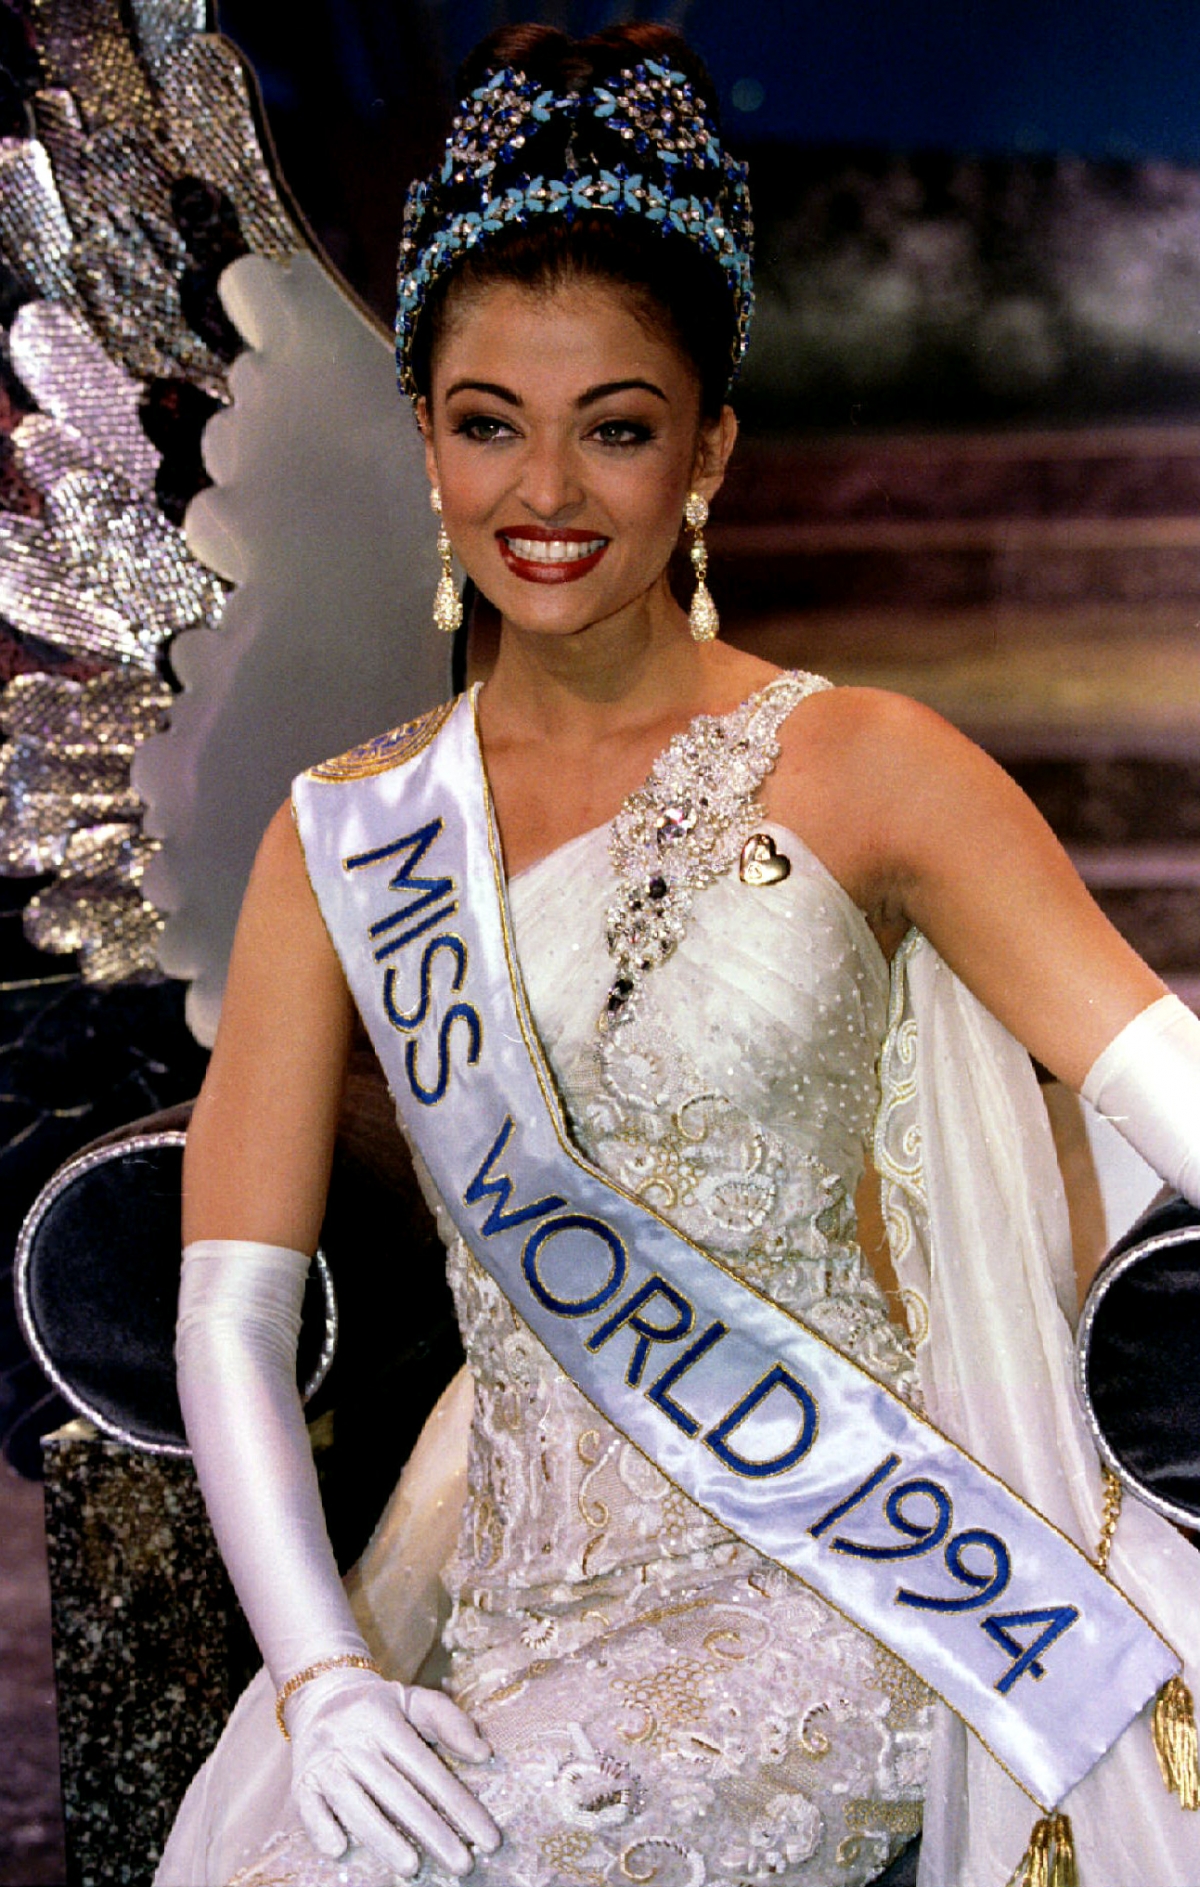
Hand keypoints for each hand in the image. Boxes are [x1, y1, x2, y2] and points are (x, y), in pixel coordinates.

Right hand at [286, 1667, 500, 1878]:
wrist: (318, 1692)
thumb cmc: (378, 1707)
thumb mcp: (414, 1700)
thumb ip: (450, 1721)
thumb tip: (484, 1754)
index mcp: (385, 1721)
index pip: (428, 1769)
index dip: (460, 1805)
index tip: (487, 1839)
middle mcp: (353, 1741)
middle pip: (398, 1794)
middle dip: (433, 1832)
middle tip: (463, 1865)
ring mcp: (324, 1762)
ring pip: (356, 1806)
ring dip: (383, 1839)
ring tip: (413, 1867)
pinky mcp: (302, 1782)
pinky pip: (310, 1810)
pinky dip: (323, 1830)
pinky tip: (341, 1850)